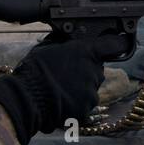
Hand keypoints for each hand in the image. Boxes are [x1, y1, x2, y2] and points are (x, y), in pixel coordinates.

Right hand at [0, 33, 127, 144]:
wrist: (26, 99)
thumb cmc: (35, 70)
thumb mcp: (49, 46)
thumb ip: (66, 42)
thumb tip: (70, 35)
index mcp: (87, 52)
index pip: (114, 45)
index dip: (116, 44)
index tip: (117, 44)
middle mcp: (94, 72)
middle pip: (97, 69)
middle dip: (86, 71)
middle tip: (66, 74)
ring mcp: (91, 92)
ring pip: (90, 88)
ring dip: (80, 89)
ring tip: (59, 89)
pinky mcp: (86, 110)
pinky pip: (84, 105)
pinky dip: (75, 104)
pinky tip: (60, 101)